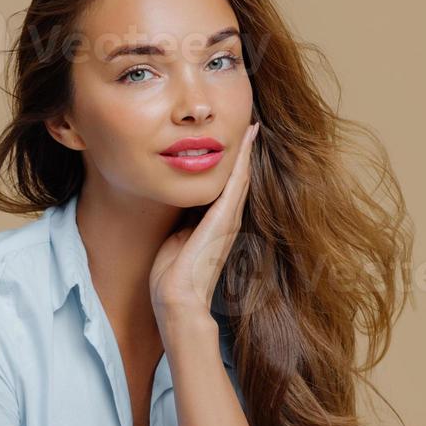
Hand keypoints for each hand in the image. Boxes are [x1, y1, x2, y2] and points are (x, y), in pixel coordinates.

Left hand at [148, 121, 258, 338]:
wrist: (177, 298)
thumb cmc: (174, 276)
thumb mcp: (178, 239)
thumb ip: (185, 223)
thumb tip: (181, 210)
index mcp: (214, 225)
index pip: (225, 189)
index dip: (230, 166)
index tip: (232, 143)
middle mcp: (226, 221)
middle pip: (239, 180)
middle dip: (243, 154)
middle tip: (249, 127)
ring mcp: (227, 220)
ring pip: (241, 178)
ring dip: (246, 153)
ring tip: (251, 128)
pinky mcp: (223, 221)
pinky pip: (235, 185)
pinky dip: (241, 163)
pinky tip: (246, 145)